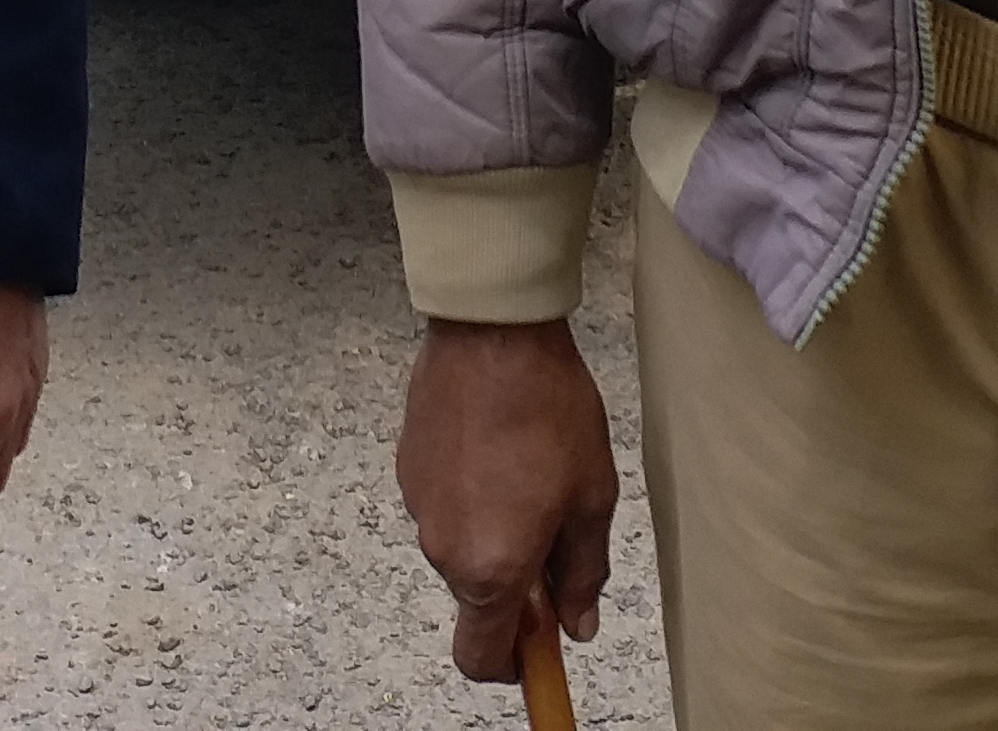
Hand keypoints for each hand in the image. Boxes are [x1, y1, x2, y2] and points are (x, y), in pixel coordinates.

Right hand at [396, 318, 617, 684]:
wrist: (492, 332)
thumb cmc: (548, 411)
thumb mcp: (590, 498)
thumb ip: (582, 573)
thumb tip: (578, 624)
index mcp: (489, 569)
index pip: (480, 657)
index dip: (512, 665)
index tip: (540, 647)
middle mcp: (443, 548)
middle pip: (475, 597)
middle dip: (514, 582)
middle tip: (555, 531)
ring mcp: (419, 505)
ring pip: (461, 546)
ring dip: (493, 531)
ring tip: (530, 470)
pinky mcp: (408, 466)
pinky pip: (444, 503)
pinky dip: (472, 495)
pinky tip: (499, 446)